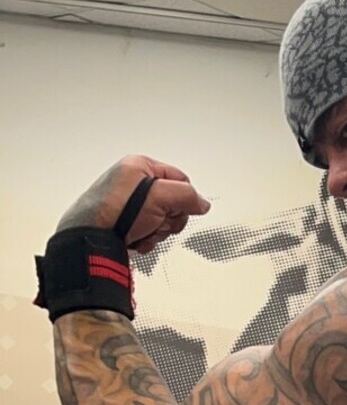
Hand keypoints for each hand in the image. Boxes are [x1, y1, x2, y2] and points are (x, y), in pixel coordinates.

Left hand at [57, 154, 210, 254]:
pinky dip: (146, 238)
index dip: (184, 199)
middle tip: (155, 221)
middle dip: (168, 218)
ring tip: (142, 231)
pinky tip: (135, 238)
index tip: (174, 210)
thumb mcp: (158, 197)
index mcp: (140, 166)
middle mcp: (133, 182)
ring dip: (157, 231)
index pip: (181, 180)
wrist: (88, 238)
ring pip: (162, 219)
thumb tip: (201, 202)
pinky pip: (148, 230)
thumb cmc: (111, 213)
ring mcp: (129, 204)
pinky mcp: (124, 221)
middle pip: (173, 202)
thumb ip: (186, 196)